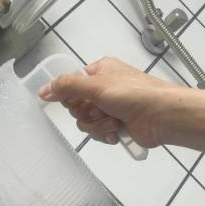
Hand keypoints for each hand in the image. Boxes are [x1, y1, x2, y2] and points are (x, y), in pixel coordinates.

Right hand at [38, 56, 183, 147]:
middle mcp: (104, 88)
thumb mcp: (96, 85)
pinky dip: (106, 134)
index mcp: (100, 71)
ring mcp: (110, 108)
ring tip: (114, 122)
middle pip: (76, 106)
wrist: (162, 116)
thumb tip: (42, 91)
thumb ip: (66, 87)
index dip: (72, 97)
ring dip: (98, 126)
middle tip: (101, 110)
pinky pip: (98, 133)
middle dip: (88, 113)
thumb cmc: (133, 94)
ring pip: (85, 122)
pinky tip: (117, 132)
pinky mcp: (116, 125)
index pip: (71, 85)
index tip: (81, 100)